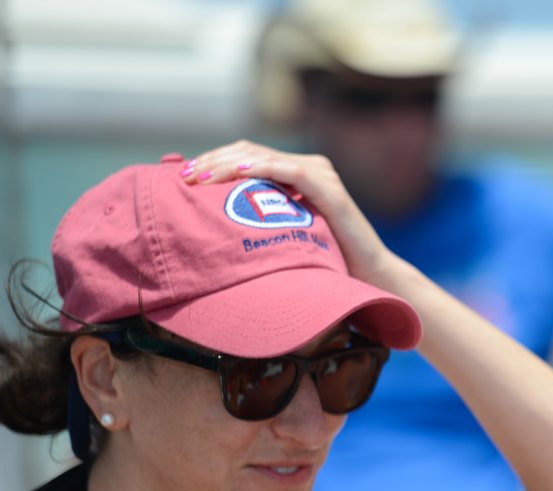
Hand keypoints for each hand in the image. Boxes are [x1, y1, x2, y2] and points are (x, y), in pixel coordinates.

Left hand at [181, 140, 411, 292]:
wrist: (370, 276)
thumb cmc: (329, 263)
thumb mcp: (289, 236)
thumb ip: (264, 220)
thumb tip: (218, 224)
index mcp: (298, 172)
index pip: (247, 155)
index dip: (214, 161)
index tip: (184, 176)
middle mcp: (310, 166)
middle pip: (250, 151)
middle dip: (212, 160)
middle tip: (183, 175)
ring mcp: (320, 175)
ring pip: (263, 157)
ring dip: (226, 164)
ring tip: (199, 177)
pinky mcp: (329, 189)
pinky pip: (288, 171)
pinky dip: (260, 169)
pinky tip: (236, 174)